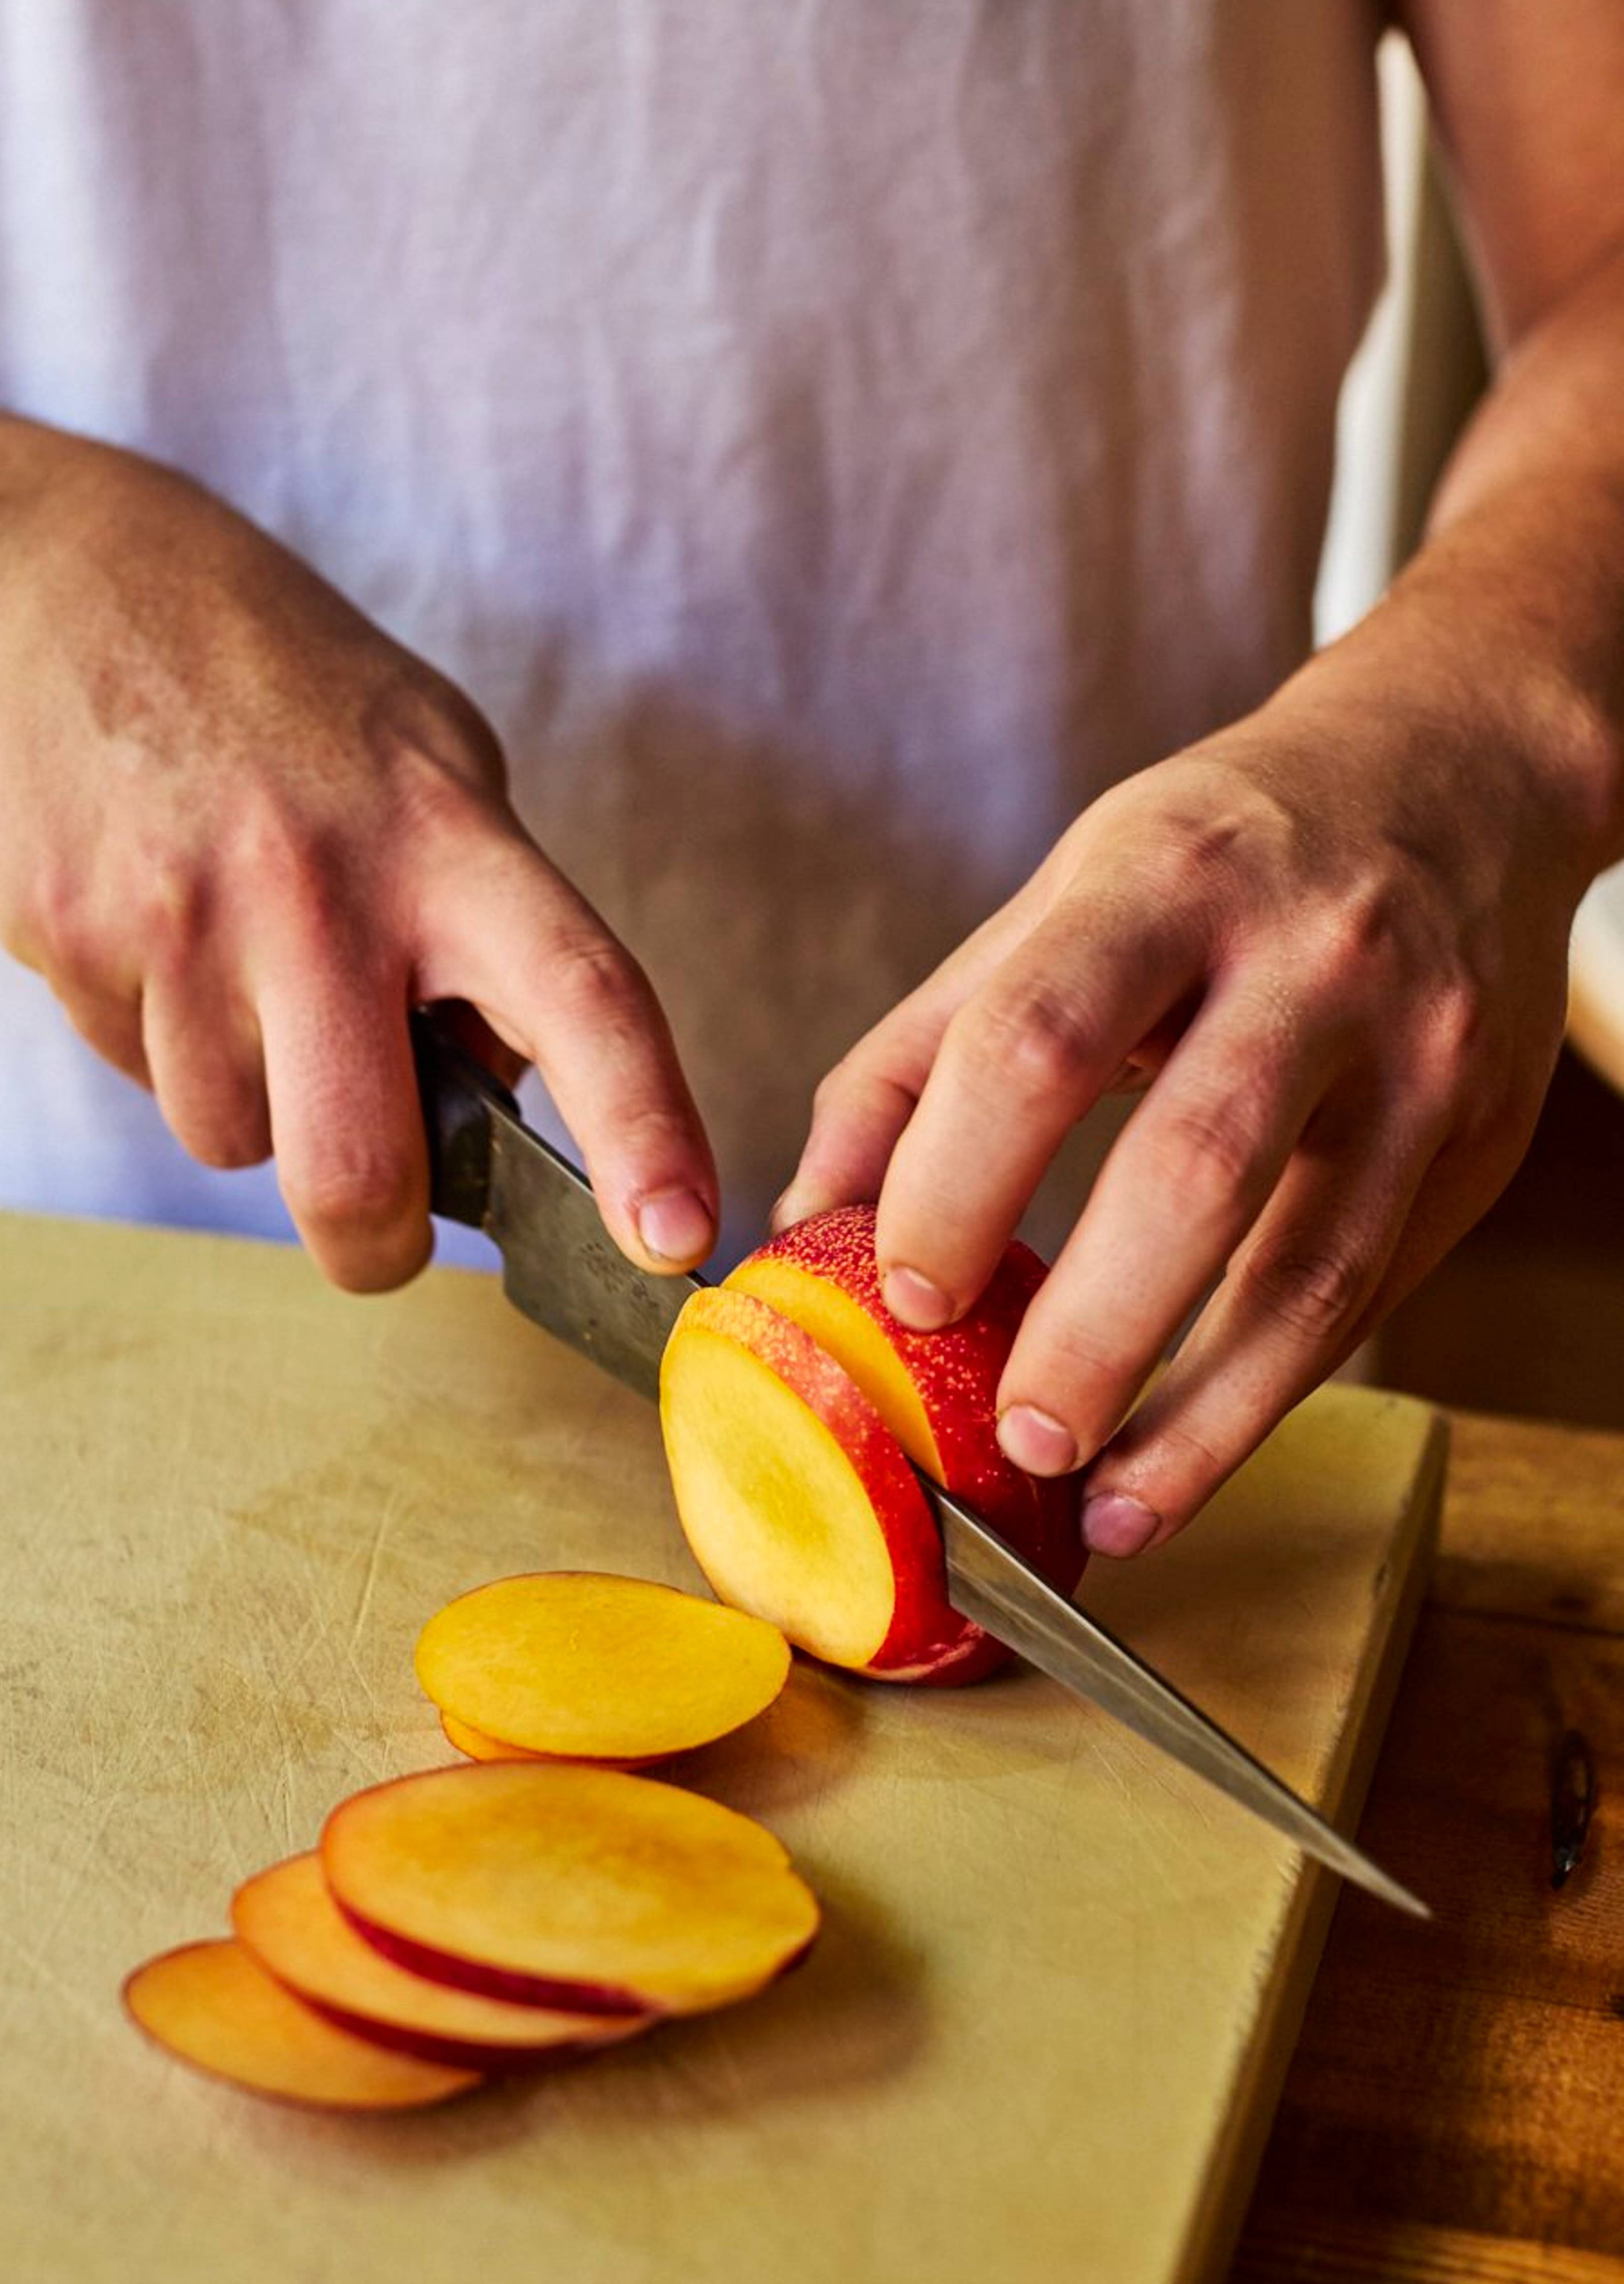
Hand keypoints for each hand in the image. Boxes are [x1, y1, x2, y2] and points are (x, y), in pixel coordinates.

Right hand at [0, 428, 716, 1287]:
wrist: (61, 571)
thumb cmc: (288, 694)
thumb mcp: (432, 769)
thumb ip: (488, 937)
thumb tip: (509, 1107)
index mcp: (446, 837)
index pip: (581, 996)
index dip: (642, 1130)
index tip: (675, 1242)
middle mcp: (318, 883)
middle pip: (356, 1169)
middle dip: (375, 1242)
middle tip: (382, 1228)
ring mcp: (178, 914)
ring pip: (227, 1139)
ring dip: (249, 1105)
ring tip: (237, 967)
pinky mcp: (65, 933)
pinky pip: (136, 1072)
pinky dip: (159, 1040)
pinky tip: (156, 924)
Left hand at [776, 680, 1593, 1554]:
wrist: (1453, 773)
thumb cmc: (1215, 857)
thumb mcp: (1054, 903)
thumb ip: (919, 1057)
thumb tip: (803, 1222)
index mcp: (1161, 879)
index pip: (1040, 1038)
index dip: (960, 1179)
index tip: (905, 1296)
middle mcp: (1307, 955)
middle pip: (1193, 1165)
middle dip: (1093, 1328)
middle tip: (1011, 1440)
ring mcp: (1418, 1048)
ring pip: (1314, 1265)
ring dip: (1201, 1415)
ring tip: (1105, 1510)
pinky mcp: (1480, 1135)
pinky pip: (1372, 1293)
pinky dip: (1271, 1397)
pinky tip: (1188, 1460)